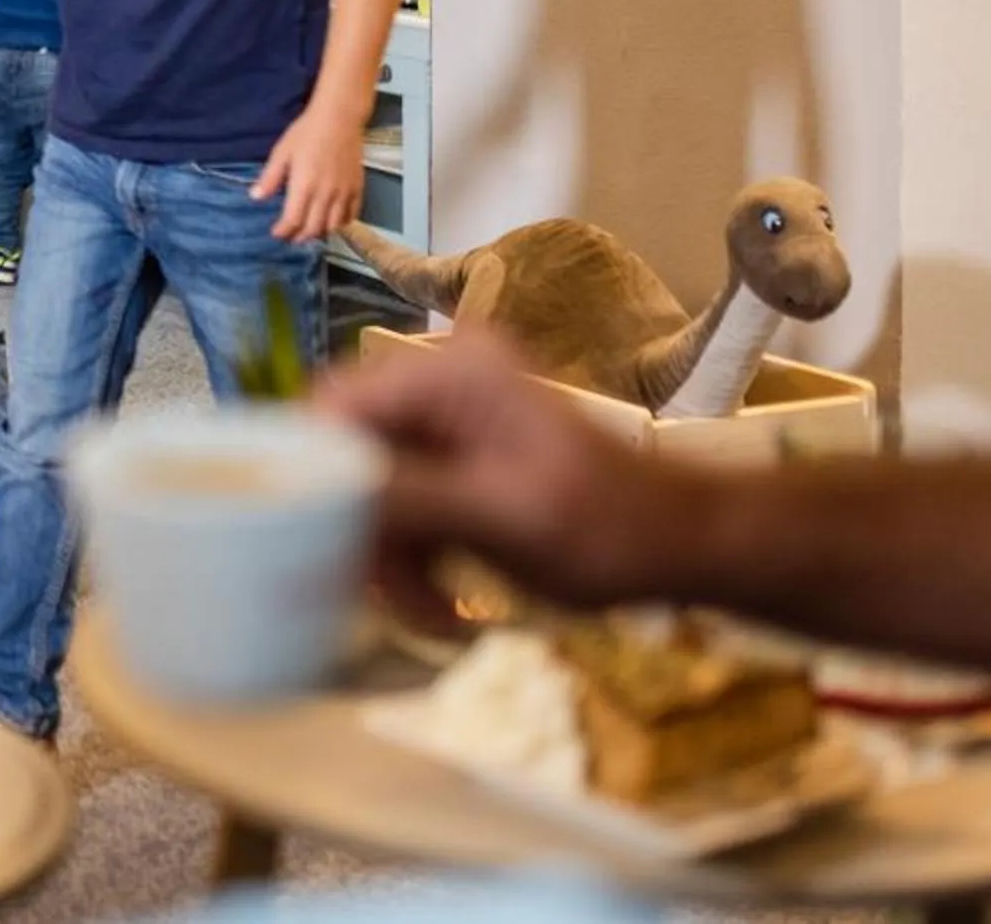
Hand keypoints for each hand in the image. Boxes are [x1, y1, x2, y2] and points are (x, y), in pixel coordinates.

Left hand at [252, 103, 366, 242]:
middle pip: (313, 228)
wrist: (339, 117)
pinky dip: (342, 222)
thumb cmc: (307, 132)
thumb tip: (255, 197)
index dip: (283, 231)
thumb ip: (270, 178)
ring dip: (320, 232)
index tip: (276, 232)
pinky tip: (333, 220)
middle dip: (300, 236)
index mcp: (304, 186)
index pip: (293, 220)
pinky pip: (352, 214)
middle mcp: (326, 194)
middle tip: (291, 236)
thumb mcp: (282, 152)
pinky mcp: (358, 187)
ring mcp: (344, 192)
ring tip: (309, 230)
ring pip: (334, 225)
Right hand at [316, 331, 687, 629]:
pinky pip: (396, 511)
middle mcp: (434, 384)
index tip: (314, 543)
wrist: (677, 547)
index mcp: (449, 373)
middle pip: (345, 456)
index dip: (314, 473)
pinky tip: (445, 606)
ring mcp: (441, 424)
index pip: (335, 405)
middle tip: (386, 599)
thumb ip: (410, 494)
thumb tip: (319, 487)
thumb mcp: (504, 516)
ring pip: (365, 494)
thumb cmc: (610, 527)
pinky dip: (412, 563)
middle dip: (363, 535)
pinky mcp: (446, 463)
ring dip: (390, 563)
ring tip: (435, 617)